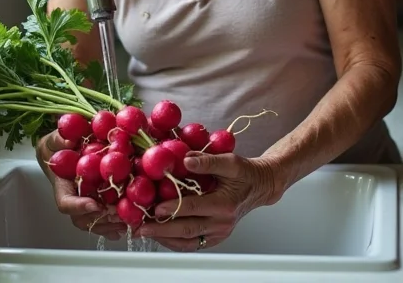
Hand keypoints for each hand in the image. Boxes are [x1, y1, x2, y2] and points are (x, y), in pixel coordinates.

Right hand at [36, 130, 126, 240]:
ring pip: (94, 222)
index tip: (95, 205)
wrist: (61, 150)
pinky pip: (104, 218)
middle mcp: (74, 198)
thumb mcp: (55, 139)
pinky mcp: (96, 201)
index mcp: (62, 185)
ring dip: (110, 225)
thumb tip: (68, 141)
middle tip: (119, 213)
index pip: (66, 202)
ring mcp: (85, 202)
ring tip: (128, 221)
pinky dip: (115, 224)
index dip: (79, 206)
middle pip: (83, 219)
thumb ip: (59, 139)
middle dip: (101, 219)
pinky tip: (129, 223)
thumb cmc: (57, 146)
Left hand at [135, 152, 279, 251]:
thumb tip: (184, 158)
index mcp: (224, 204)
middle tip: (141, 227)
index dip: (173, 208)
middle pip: (187, 230)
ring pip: (188, 242)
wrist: (260, 186)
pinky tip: (162, 236)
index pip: (194, 208)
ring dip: (165, 238)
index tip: (155, 207)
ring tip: (146, 232)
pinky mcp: (216, 238)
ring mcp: (219, 233)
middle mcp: (222, 223)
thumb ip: (207, 161)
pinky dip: (176, 242)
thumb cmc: (245, 172)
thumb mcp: (229, 161)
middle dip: (162, 229)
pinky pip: (193, 244)